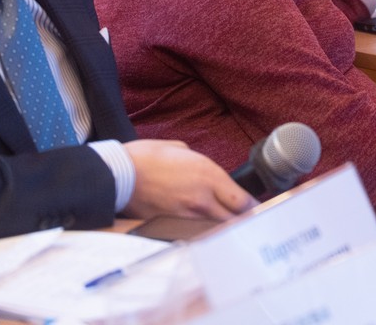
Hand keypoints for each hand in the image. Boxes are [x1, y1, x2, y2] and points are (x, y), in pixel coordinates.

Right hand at [123, 139, 253, 219]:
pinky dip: (202, 226)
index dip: (252, 206)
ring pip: (217, 225)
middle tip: (247, 217)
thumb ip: (198, 163)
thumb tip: (204, 172)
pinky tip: (201, 222)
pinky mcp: (174, 223)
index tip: (255, 206)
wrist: (120, 175)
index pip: (242, 200)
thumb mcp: (180, 149)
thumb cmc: (146, 157)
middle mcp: (203, 198)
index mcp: (208, 174)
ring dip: (224, 223)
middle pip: (234, 218)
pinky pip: (196, 228)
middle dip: (243, 218)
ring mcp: (188, 214)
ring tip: (227, 220)